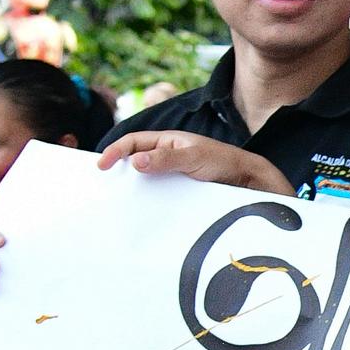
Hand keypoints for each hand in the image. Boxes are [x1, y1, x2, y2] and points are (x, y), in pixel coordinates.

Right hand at [96, 132, 292, 197]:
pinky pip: (157, 191)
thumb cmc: (222, 161)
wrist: (247, 180)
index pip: (133, 142)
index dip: (115, 151)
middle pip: (134, 159)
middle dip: (117, 169)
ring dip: (131, 186)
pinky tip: (141, 208)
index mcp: (167, 140)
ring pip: (144, 177)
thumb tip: (136, 161)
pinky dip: (146, 197)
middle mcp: (166, 154)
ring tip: (117, 199)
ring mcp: (171, 172)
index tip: (102, 166)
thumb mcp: (193, 157)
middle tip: (102, 184)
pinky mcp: (178, 188)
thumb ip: (166, 158)